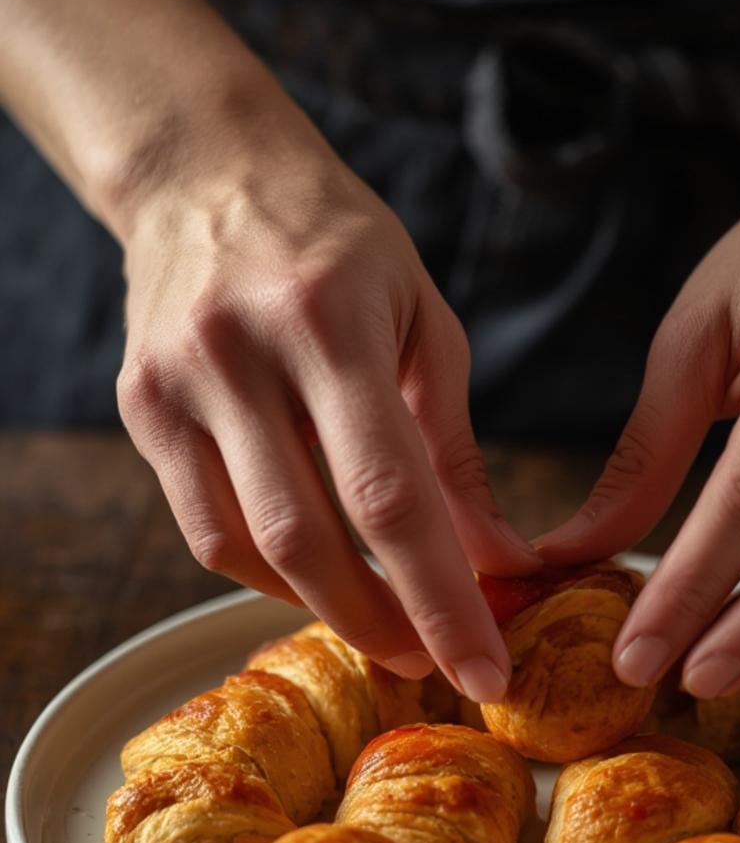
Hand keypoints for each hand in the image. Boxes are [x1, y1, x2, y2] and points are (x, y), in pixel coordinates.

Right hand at [117, 125, 537, 702]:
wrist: (208, 172)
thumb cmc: (340, 247)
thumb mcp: (424, 322)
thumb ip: (455, 448)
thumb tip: (496, 560)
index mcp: (328, 320)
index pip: (390, 494)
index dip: (440, 597)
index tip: (485, 670)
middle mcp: (238, 352)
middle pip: (307, 539)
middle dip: (382, 624)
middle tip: (435, 665)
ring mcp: (175, 383)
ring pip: (247, 547)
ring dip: (324, 609)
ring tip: (386, 630)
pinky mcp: (140, 407)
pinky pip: (205, 528)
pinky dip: (268, 572)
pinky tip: (317, 576)